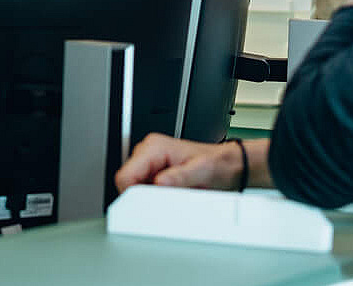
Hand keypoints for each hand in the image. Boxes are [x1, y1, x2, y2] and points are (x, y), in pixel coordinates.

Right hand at [113, 134, 241, 192]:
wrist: (227, 165)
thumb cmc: (217, 164)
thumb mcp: (201, 171)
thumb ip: (180, 177)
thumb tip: (158, 183)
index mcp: (154, 147)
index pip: (125, 176)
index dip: (133, 195)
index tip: (148, 206)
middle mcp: (148, 152)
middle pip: (128, 183)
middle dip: (143, 197)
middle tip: (167, 201)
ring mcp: (150, 162)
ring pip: (134, 189)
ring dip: (149, 198)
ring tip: (173, 196)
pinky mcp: (153, 172)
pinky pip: (144, 190)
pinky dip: (154, 198)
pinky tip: (171, 196)